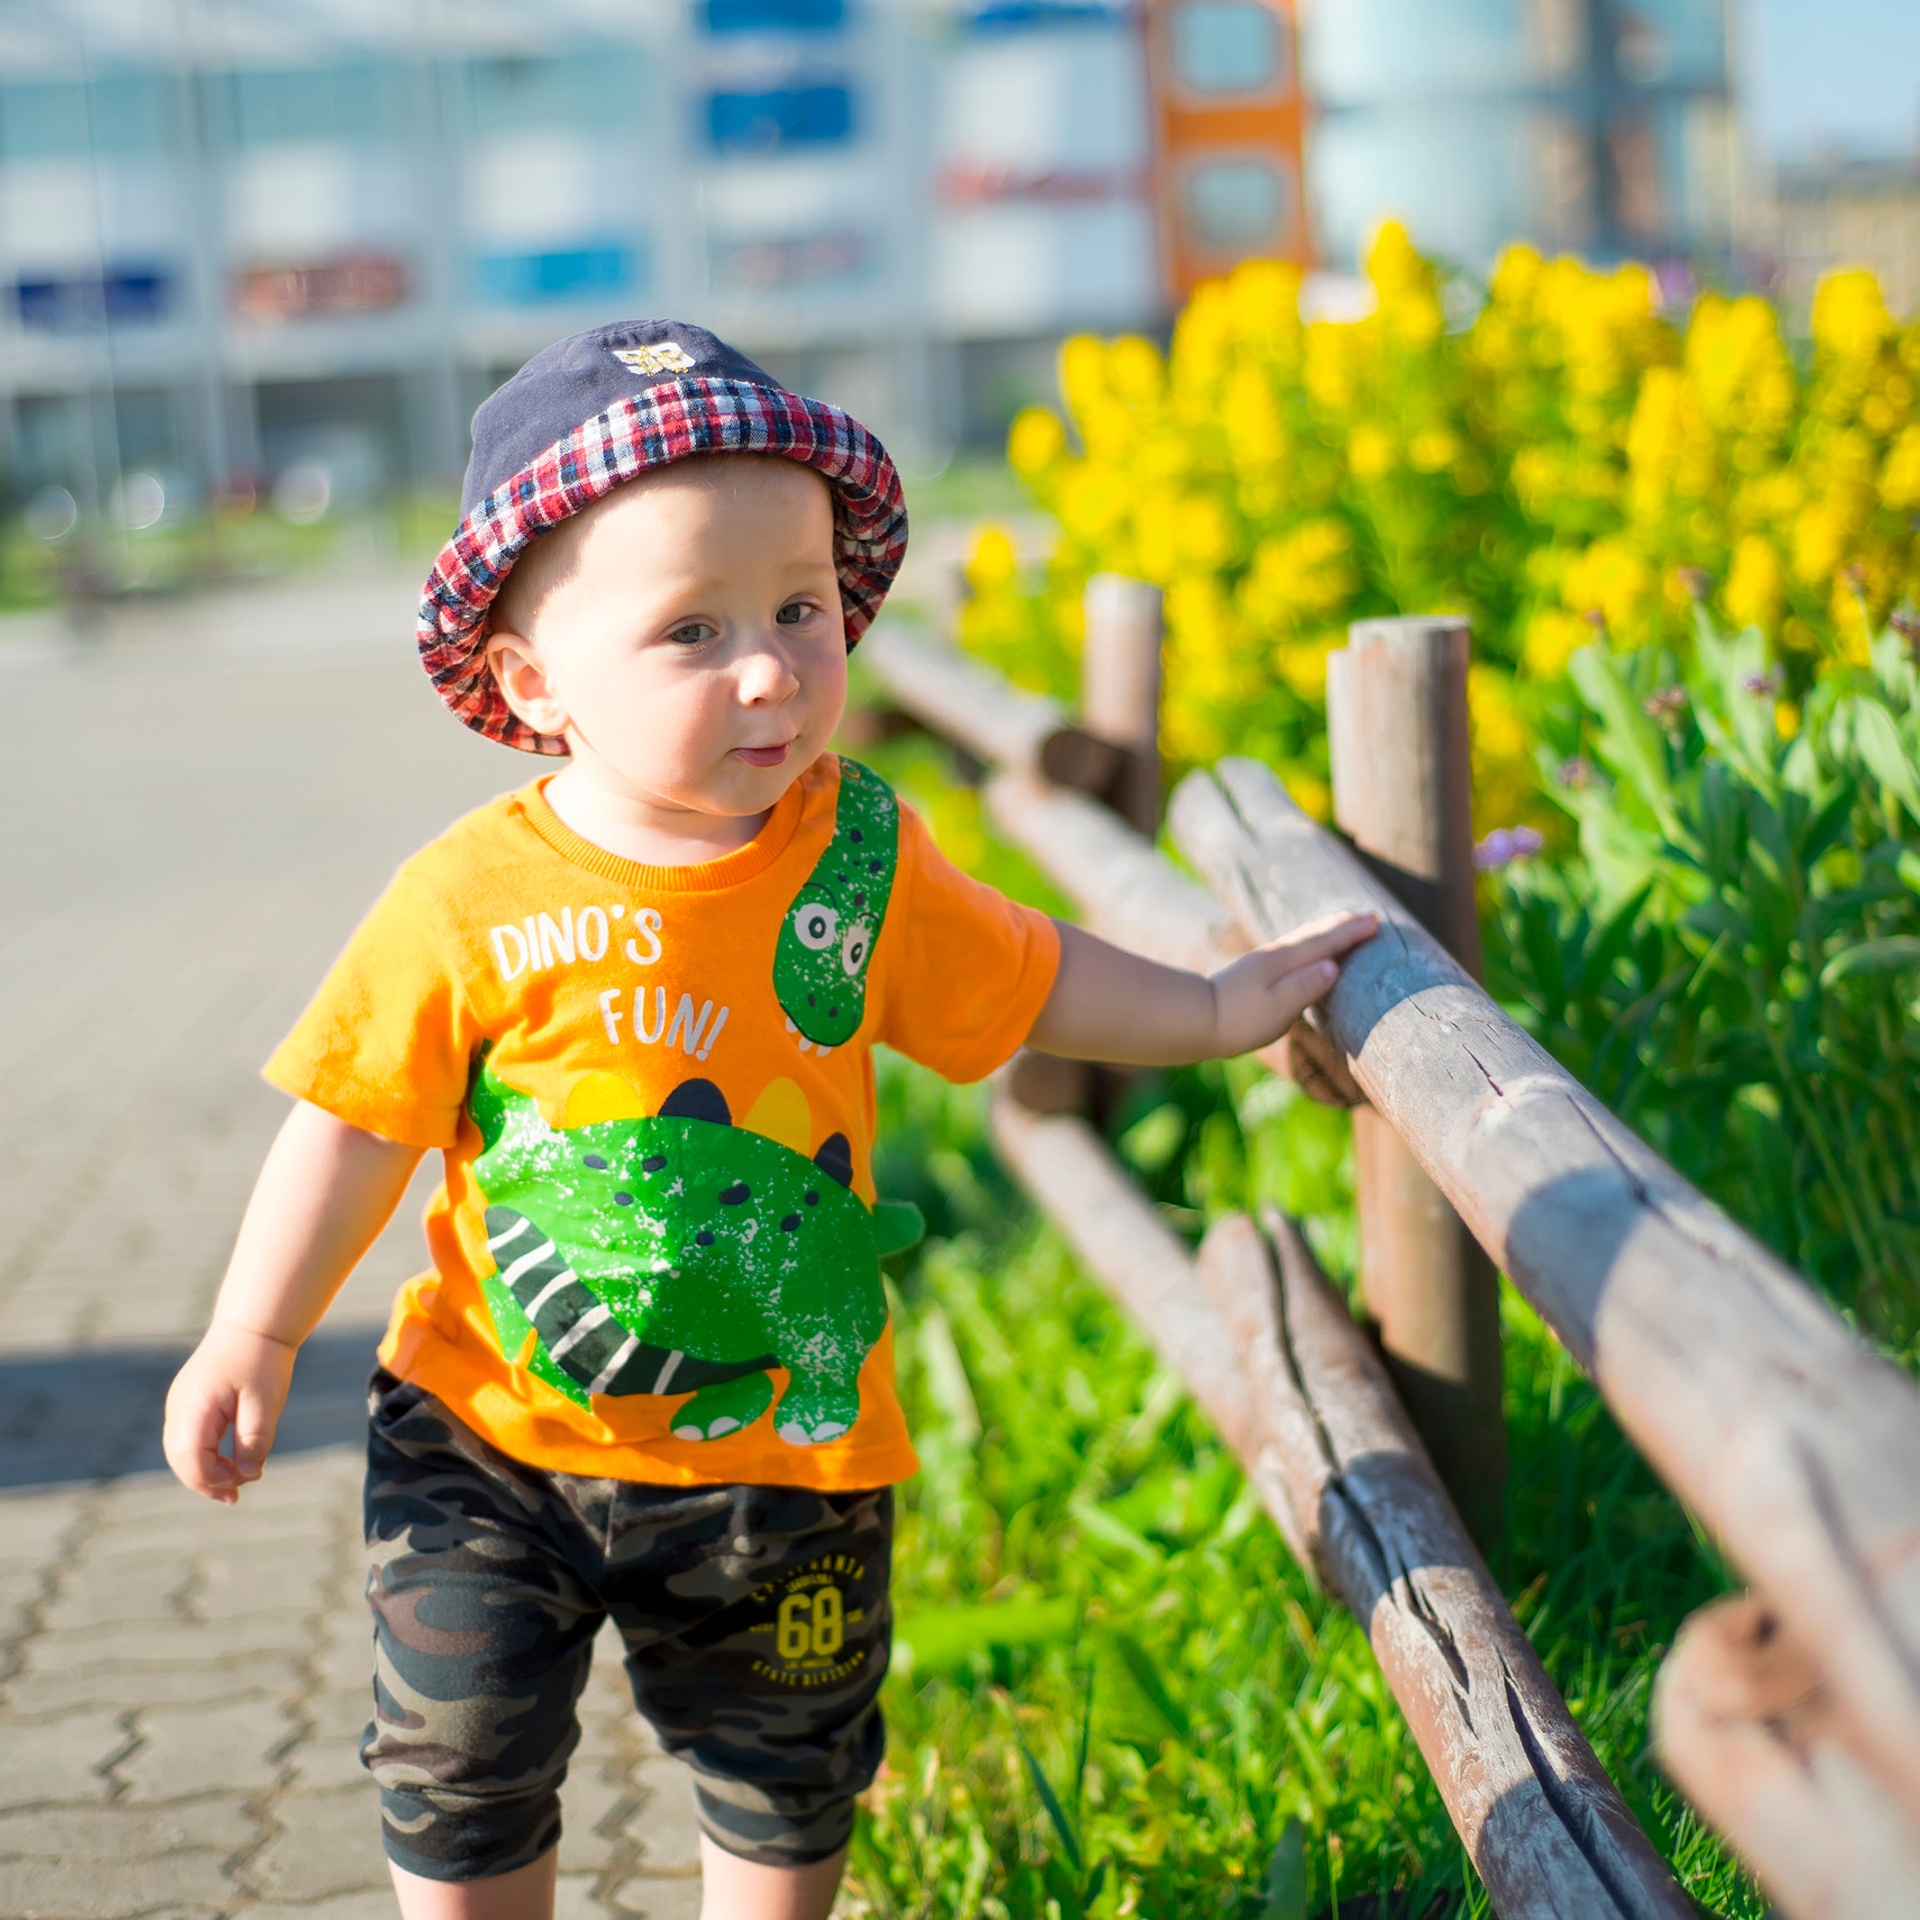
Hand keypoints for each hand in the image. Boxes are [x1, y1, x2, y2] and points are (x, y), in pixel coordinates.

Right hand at [163, 1321, 297, 1504]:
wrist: (253, 1324)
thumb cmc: (262, 1361)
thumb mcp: (265, 1403)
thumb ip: (254, 1441)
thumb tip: (248, 1476)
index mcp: (194, 1408)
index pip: (191, 1461)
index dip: (214, 1480)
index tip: (244, 1484)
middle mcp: (178, 1408)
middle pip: (180, 1461)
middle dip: (206, 1483)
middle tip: (235, 1498)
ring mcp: (178, 1404)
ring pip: (179, 1452)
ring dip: (203, 1472)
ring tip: (232, 1487)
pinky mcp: (186, 1402)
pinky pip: (186, 1439)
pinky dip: (202, 1456)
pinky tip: (226, 1464)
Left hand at [1207, 910, 1377, 1058]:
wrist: (1197, 1018)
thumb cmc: (1239, 1020)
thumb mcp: (1277, 1009)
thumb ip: (1305, 987)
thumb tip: (1334, 966)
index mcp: (1286, 962)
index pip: (1326, 943)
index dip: (1352, 933)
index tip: (1376, 921)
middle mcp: (1276, 954)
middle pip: (1316, 933)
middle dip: (1343, 925)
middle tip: (1367, 916)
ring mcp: (1264, 960)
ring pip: (1303, 938)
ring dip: (1325, 930)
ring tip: (1341, 923)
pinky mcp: (1256, 970)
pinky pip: (1292, 948)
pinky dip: (1308, 941)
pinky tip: (1305, 949)